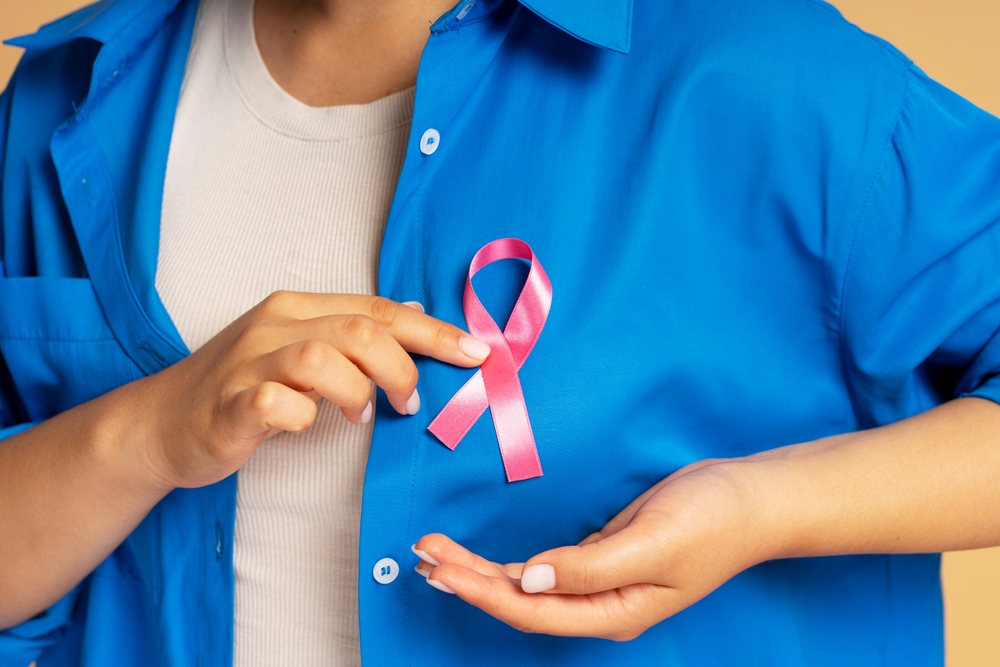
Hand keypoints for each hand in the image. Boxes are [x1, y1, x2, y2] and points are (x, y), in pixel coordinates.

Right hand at [132, 292, 489, 489]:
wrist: (161, 422)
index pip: (379, 309)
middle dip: (403, 368)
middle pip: (360, 330)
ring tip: (362, 415)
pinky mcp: (229, 405)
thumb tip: (417, 319)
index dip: (433, 331)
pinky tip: (308, 425)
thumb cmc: (243, 388)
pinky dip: (304, 416)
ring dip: (359, 390)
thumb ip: (351, 337)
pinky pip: (276, 403)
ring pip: (323, 357)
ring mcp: (248, 363)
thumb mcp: (299, 349)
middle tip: (410, 403)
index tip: (476, 353)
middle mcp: (275, 326)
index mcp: (298, 308)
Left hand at [412, 458, 767, 640]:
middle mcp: (598, 605)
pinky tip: (480, 557)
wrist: (749, 499)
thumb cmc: (712, 522)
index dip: (484, 594)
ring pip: (526, 584)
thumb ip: (590, 567)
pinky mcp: (597, 558)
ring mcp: (597, 583)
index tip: (444, 571)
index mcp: (612, 612)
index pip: (534, 611)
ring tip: (436, 553)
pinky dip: (507, 561)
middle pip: (520, 600)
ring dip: (480, 570)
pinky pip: (541, 567)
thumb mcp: (653, 544)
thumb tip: (529, 579)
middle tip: (423, 555)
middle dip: (469, 580)